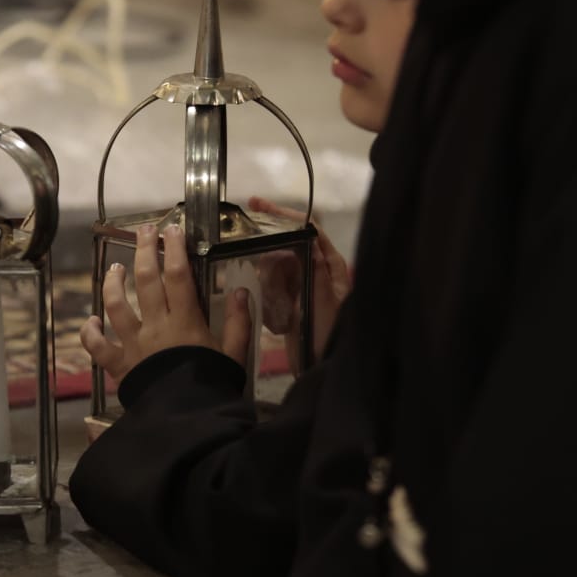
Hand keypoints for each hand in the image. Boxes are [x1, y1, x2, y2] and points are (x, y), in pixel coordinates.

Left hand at [79, 222, 251, 379]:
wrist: (188, 422)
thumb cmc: (212, 386)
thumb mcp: (234, 354)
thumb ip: (238, 322)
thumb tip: (242, 292)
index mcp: (185, 322)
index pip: (178, 275)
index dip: (174, 248)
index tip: (172, 230)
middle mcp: (155, 327)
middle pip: (145, 280)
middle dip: (144, 251)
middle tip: (144, 232)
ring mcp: (133, 345)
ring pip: (115, 305)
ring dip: (113, 283)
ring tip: (116, 269)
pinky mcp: (119, 365)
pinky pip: (98, 346)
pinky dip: (90, 332)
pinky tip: (90, 320)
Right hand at [248, 196, 350, 369]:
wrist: (326, 371)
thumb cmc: (331, 335)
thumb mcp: (325, 302)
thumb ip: (314, 271)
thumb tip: (304, 239)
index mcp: (330, 266)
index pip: (309, 230)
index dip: (284, 216)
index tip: (258, 206)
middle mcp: (317, 271)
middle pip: (289, 245)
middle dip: (269, 246)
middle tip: (246, 243)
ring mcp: (303, 287)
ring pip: (277, 266)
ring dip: (268, 274)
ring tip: (271, 293)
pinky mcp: (291, 304)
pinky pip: (272, 288)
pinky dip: (267, 291)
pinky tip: (270, 306)